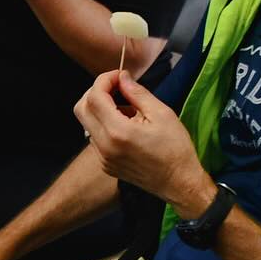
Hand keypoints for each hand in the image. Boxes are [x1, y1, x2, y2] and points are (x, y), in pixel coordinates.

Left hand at [73, 70, 208, 214]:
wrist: (179, 183)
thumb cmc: (175, 148)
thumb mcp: (162, 114)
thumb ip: (137, 93)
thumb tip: (122, 78)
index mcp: (118, 132)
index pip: (94, 97)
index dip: (104, 80)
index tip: (119, 76)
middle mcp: (104, 146)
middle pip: (81, 108)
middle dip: (95, 92)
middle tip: (117, 88)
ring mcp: (102, 158)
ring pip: (87, 123)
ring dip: (100, 109)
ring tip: (126, 109)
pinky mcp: (105, 165)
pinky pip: (95, 137)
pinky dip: (104, 125)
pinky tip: (126, 126)